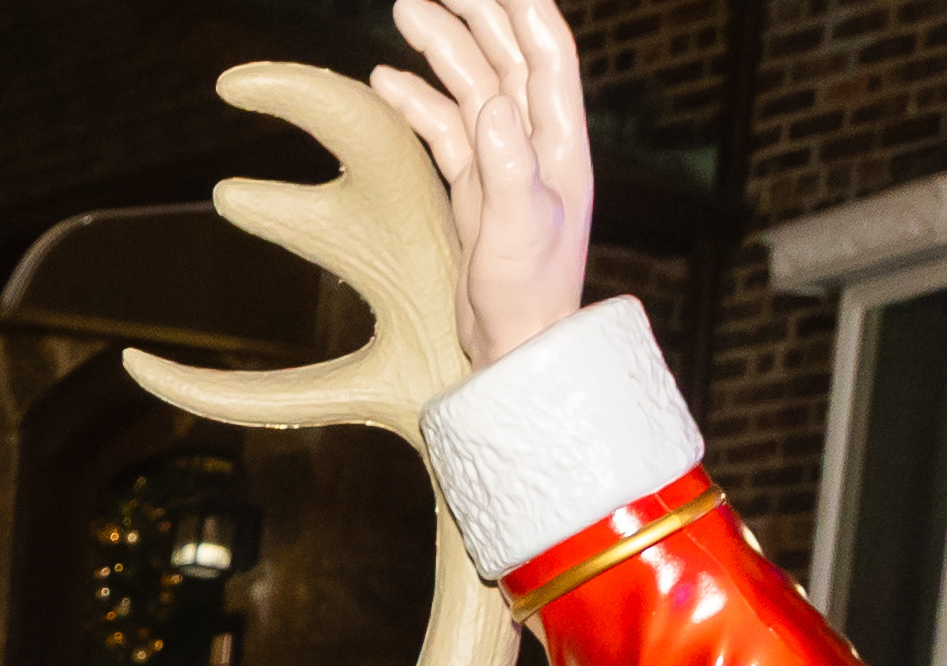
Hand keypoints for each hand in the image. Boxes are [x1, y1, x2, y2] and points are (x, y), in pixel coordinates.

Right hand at [374, 0, 601, 367]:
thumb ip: (509, 165)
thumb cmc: (529, 295)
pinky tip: (387, 81)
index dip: (522, 9)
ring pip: (470, 87)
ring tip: (405, 11)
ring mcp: (503, 164)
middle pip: (506, 58)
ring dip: (441, 49)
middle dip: (475, 14)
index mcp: (560, 143)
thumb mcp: (521, 229)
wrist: (515, 350)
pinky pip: (445, 130)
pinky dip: (418, 103)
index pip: (546, 54)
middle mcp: (535, 143)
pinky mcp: (475, 189)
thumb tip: (491, 102)